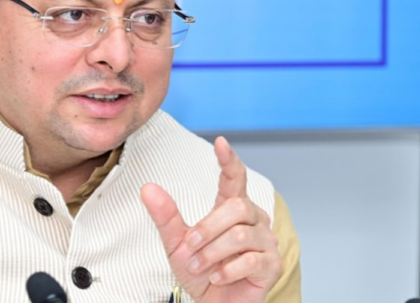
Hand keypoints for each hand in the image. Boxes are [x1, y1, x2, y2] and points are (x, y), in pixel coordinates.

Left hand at [140, 136, 281, 302]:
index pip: (234, 178)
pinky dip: (226, 270)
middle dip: (207, 228)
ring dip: (212, 253)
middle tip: (190, 246)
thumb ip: (165, 216)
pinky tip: (216, 276)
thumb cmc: (200, 270)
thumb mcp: (176, 242)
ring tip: (199, 265)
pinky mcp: (272, 265)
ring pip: (241, 236)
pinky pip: (250, 261)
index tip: (221, 143)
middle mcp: (253, 220)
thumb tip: (148, 188)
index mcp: (231, 208)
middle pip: (236, 208)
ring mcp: (266, 242)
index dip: (229, 160)